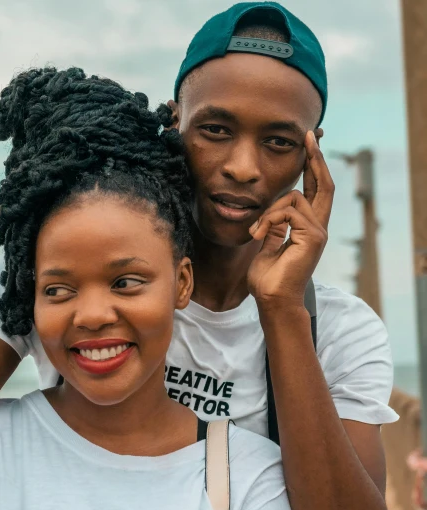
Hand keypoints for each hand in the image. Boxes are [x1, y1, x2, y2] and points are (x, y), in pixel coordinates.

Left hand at [247, 130, 334, 311]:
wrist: (273, 300)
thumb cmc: (268, 279)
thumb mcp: (267, 246)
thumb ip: (274, 227)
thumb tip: (272, 213)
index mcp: (308, 228)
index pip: (316, 191)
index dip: (314, 168)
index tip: (309, 146)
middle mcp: (318, 228)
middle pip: (324, 184)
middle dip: (316, 159)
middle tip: (309, 137)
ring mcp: (318, 232)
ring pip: (294, 197)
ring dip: (269, 211)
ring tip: (257, 232)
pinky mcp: (312, 237)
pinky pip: (288, 211)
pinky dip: (269, 220)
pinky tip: (259, 235)